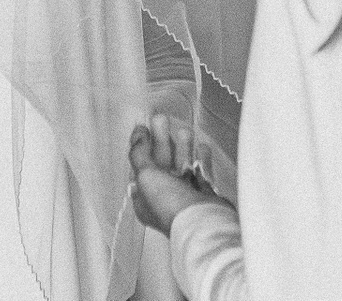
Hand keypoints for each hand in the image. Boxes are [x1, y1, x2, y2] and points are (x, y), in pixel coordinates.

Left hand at [128, 113, 228, 235]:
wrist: (203, 223)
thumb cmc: (170, 203)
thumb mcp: (147, 176)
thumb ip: (140, 154)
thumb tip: (137, 134)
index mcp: (144, 199)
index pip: (140, 167)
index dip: (141, 146)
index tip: (144, 127)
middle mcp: (163, 199)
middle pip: (161, 164)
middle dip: (161, 141)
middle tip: (161, 118)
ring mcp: (185, 197)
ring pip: (181, 166)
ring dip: (182, 147)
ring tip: (185, 129)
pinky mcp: (204, 195)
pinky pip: (201, 173)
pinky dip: (201, 159)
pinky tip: (202, 146)